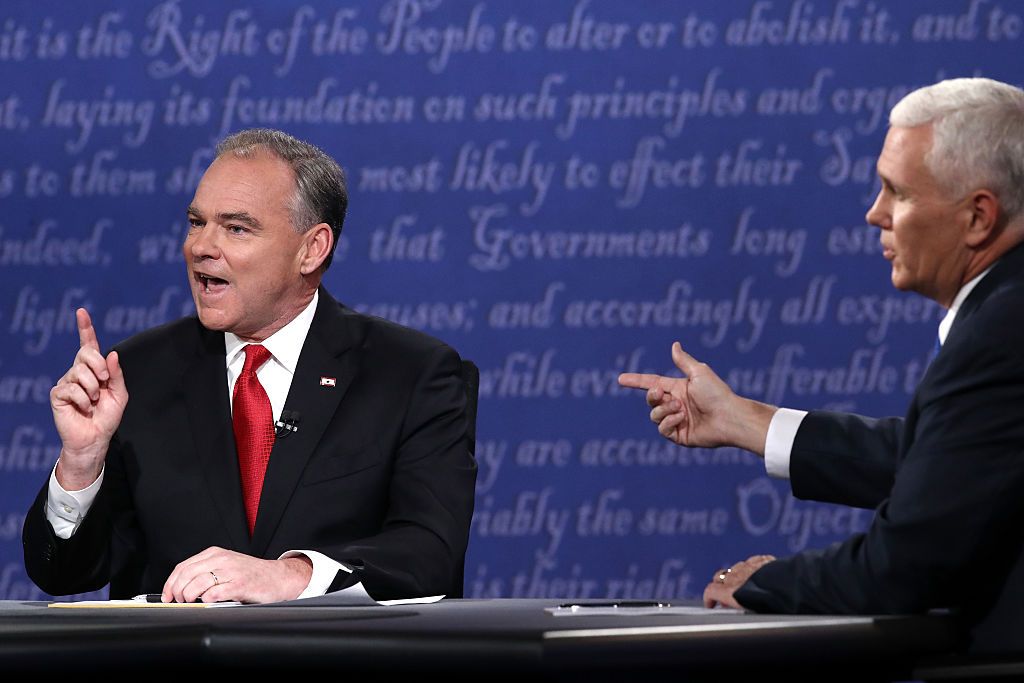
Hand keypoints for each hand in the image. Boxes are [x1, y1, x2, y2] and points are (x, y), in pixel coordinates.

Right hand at [50, 308, 127, 489]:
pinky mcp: (58, 394)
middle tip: (104, 383)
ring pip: (80, 372)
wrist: (96, 437)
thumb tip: (111, 353)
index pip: (88, 345)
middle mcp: (77, 372)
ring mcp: (66, 382)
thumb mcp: (119, 394)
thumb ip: (116, 374)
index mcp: (94, 370)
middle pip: (86, 354)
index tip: (81, 312)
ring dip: (93, 388)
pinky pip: (72, 388)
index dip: (85, 328)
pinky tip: (84, 408)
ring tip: (94, 401)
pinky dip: (84, 399)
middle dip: (99, 367)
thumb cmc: (107, 417)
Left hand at [161, 546, 313, 603]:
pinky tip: (207, 602)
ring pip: (197, 583)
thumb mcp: (227, 566)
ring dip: (188, 597)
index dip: (170, 583)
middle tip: (178, 602)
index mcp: (216, 553)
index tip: (167, 595)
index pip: (183, 566)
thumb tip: (179, 588)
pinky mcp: (240, 585)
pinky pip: (214, 593)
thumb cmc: (252, 575)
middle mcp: (222, 559)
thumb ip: (206, 571)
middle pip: (187, 574)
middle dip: (176, 591)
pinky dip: (206, 600)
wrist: (279, 577)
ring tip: (191, 603)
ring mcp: (231, 571)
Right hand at [618, 342, 774, 453]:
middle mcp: (675, 404)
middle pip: (651, 400)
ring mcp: (676, 420)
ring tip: (680, 409)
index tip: (620, 379)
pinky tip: (682, 418)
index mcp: (678, 389)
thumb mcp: (699, 372)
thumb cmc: (717, 393)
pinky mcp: (679, 435)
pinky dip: (669, 421)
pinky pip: (662, 429)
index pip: (652, 383)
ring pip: (654, 415)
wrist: (729, 417)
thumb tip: (674, 345)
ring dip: (664, 410)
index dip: (636, 381)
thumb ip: (683, 361)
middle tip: (662, 393)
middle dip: (652, 396)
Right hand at [702, 555, 775, 608]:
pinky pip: (752, 562)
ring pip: (736, 568)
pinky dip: (752, 568)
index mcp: (731, 591)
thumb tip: (735, 610)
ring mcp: (749, 566)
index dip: (709, 597)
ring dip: (737, 576)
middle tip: (728, 596)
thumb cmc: (773, 605)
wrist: (793, 589)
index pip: (711, 590)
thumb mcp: (751, 611)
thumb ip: (738, 607)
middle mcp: (737, 576)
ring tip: (745, 586)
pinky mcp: (763, 560)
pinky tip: (759, 574)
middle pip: (720, 576)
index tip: (711, 604)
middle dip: (721, 585)